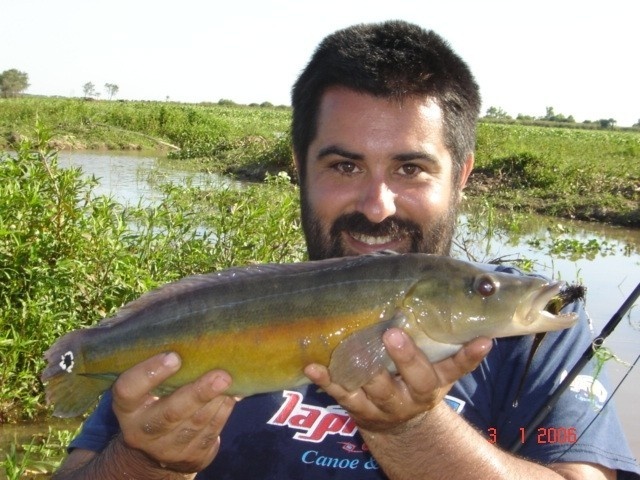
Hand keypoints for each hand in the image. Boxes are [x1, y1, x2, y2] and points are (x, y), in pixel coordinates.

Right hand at [111, 352, 235, 473]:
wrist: (155, 449)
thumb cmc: (155, 401)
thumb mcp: (147, 388)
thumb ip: (161, 369)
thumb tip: (196, 338)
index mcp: (127, 408)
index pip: (128, 389)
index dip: (149, 373)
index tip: (174, 356)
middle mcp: (142, 431)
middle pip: (170, 413)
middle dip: (198, 393)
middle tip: (220, 375)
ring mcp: (166, 448)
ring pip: (195, 423)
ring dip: (216, 400)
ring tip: (229, 380)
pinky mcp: (190, 457)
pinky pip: (210, 433)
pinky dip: (223, 411)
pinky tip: (232, 395)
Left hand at [304, 329, 491, 432]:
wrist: (400, 424)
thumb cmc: (416, 378)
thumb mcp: (432, 362)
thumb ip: (436, 332)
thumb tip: (442, 280)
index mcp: (436, 381)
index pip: (457, 367)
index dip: (470, 356)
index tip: (482, 340)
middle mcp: (416, 394)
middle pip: (416, 378)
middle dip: (406, 357)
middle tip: (394, 334)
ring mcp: (387, 404)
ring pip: (378, 388)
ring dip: (365, 368)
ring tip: (354, 348)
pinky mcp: (359, 409)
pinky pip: (342, 395)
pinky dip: (327, 380)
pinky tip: (313, 366)